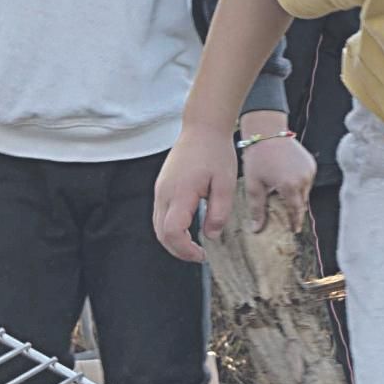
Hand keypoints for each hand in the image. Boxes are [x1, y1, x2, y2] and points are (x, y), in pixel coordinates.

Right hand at [150, 126, 237, 263]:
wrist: (202, 128)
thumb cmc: (216, 152)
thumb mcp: (226, 184)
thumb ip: (219, 212)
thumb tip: (210, 235)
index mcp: (180, 193)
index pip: (172, 232)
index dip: (184, 250)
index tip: (202, 255)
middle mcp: (164, 193)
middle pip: (161, 233)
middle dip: (178, 250)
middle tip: (199, 255)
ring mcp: (160, 189)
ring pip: (158, 226)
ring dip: (173, 240)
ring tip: (193, 245)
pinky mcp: (161, 187)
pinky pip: (160, 214)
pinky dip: (170, 228)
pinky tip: (187, 228)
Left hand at [238, 122, 314, 232]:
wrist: (266, 132)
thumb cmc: (258, 157)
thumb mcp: (254, 185)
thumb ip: (257, 209)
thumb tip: (256, 228)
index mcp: (290, 186)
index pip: (296, 211)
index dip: (295, 222)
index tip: (293, 230)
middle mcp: (303, 178)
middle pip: (301, 202)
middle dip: (294, 208)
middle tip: (286, 215)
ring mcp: (309, 169)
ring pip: (305, 191)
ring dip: (296, 195)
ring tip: (283, 194)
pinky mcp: (311, 162)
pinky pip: (307, 179)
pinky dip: (299, 183)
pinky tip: (287, 181)